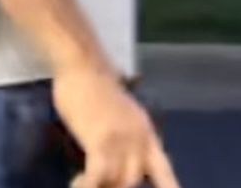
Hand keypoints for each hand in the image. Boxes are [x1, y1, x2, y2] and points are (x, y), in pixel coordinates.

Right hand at [53, 67, 179, 187]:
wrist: (83, 65)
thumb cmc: (95, 86)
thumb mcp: (122, 113)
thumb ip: (125, 134)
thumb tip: (118, 155)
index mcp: (146, 133)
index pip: (164, 171)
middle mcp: (139, 140)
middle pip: (134, 180)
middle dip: (116, 186)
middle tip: (99, 182)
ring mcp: (121, 141)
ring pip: (118, 181)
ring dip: (101, 185)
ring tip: (83, 183)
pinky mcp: (100, 141)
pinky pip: (97, 176)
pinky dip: (86, 184)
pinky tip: (76, 184)